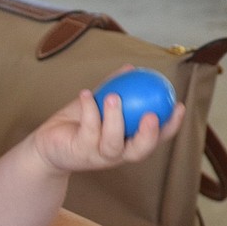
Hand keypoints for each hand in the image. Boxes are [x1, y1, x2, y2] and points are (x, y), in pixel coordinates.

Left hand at [32, 87, 185, 174]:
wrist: (47, 144)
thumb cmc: (77, 124)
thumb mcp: (98, 103)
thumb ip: (115, 88)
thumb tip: (132, 69)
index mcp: (127, 143)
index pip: (155, 139)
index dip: (171, 126)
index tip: (178, 105)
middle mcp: (116, 154)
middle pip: (139, 151)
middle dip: (149, 135)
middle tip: (151, 114)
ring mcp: (97, 156)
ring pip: (112, 144)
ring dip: (115, 120)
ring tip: (113, 97)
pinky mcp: (78, 152)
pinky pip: (86, 131)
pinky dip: (88, 110)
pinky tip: (86, 93)